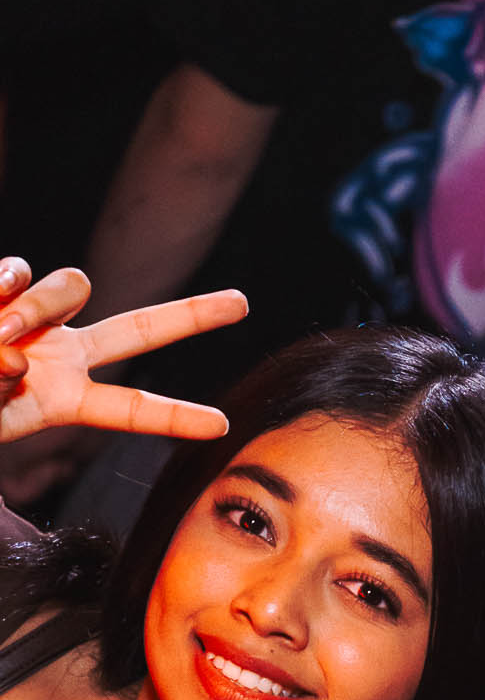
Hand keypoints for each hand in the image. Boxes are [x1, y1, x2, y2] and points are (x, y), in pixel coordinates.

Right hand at [0, 257, 247, 445]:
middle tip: (245, 303)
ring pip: (70, 288)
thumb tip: (18, 356)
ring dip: (37, 310)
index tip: (224, 426)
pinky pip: (20, 273)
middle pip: (140, 330)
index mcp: (63, 400)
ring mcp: (34, 314)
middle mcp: (61, 352)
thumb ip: (3, 394)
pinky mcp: (5, 286)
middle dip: (192, 316)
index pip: (130, 410)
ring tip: (0, 341)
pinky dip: (4, 290)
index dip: (175, 417)